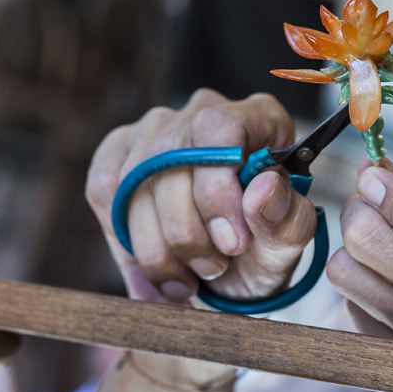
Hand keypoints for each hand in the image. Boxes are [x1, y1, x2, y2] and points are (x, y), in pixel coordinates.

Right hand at [85, 89, 318, 304]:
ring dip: (156, 248)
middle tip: (213, 270)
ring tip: (187, 280)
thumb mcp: (286, 248)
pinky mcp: (119, 154)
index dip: (216, 191)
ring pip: (132, 181)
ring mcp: (156, 130)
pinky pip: (104, 191)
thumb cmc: (262, 250)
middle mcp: (203, 110)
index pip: (218, 129)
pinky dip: (126, 244)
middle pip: (168, 158)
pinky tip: (155, 274)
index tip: (232, 244)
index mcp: (258, 118)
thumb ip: (288, 220)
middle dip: (186, 233)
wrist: (231, 273)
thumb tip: (263, 188)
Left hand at [328, 161, 392, 391]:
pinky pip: (348, 303)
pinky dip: (362, 281)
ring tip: (384, 245)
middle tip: (378, 203)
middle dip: (363, 206)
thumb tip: (374, 170)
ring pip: (344, 270)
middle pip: (367, 241)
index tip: (380, 175)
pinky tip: (390, 281)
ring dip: (355, 247)